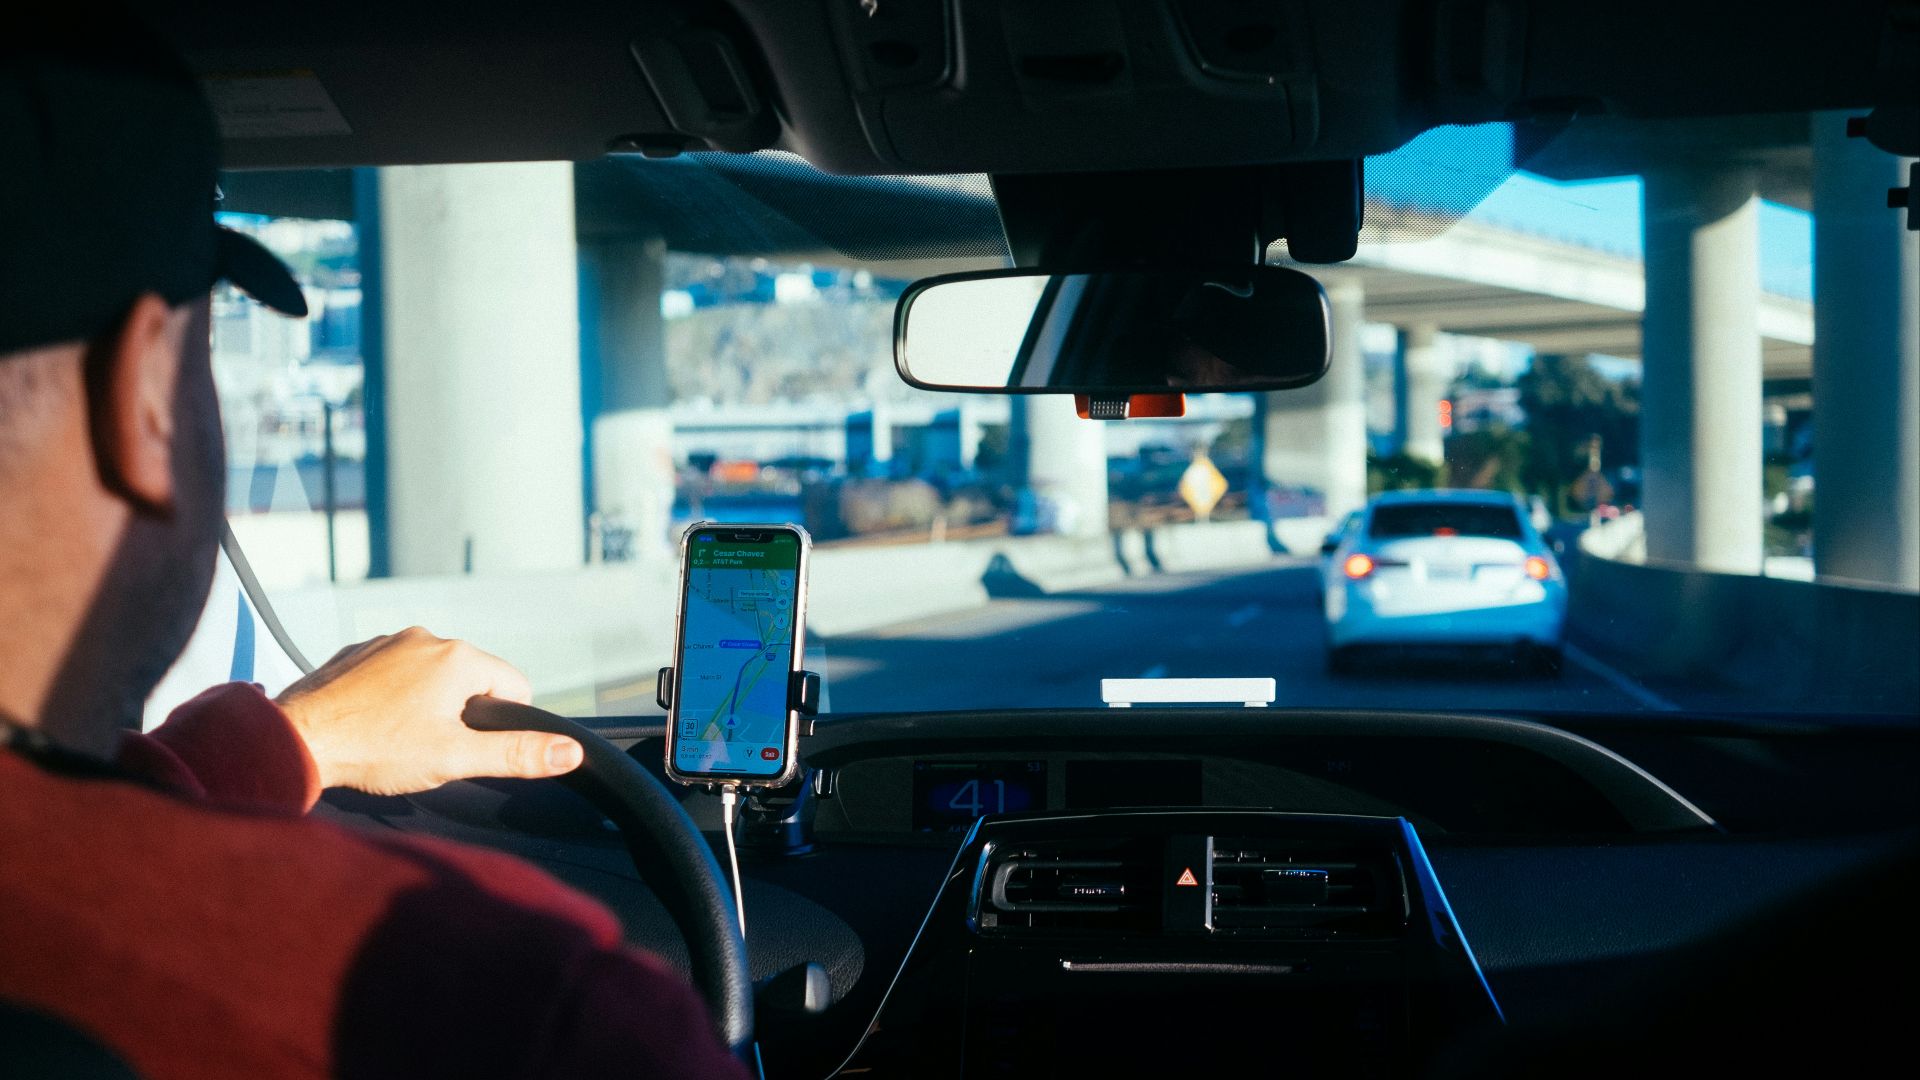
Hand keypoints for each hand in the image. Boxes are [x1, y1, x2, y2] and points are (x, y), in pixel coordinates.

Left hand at [274, 626, 583, 795]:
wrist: (294, 740)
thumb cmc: (374, 750)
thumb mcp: (455, 758)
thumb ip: (517, 754)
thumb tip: (570, 752)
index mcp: (459, 658)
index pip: (515, 688)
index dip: (500, 725)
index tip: (465, 747)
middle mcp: (427, 637)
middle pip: (472, 680)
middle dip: (460, 714)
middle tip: (426, 748)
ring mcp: (387, 641)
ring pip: (431, 675)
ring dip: (424, 704)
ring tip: (394, 738)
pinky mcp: (356, 652)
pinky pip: (392, 672)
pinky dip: (390, 696)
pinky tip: (371, 724)